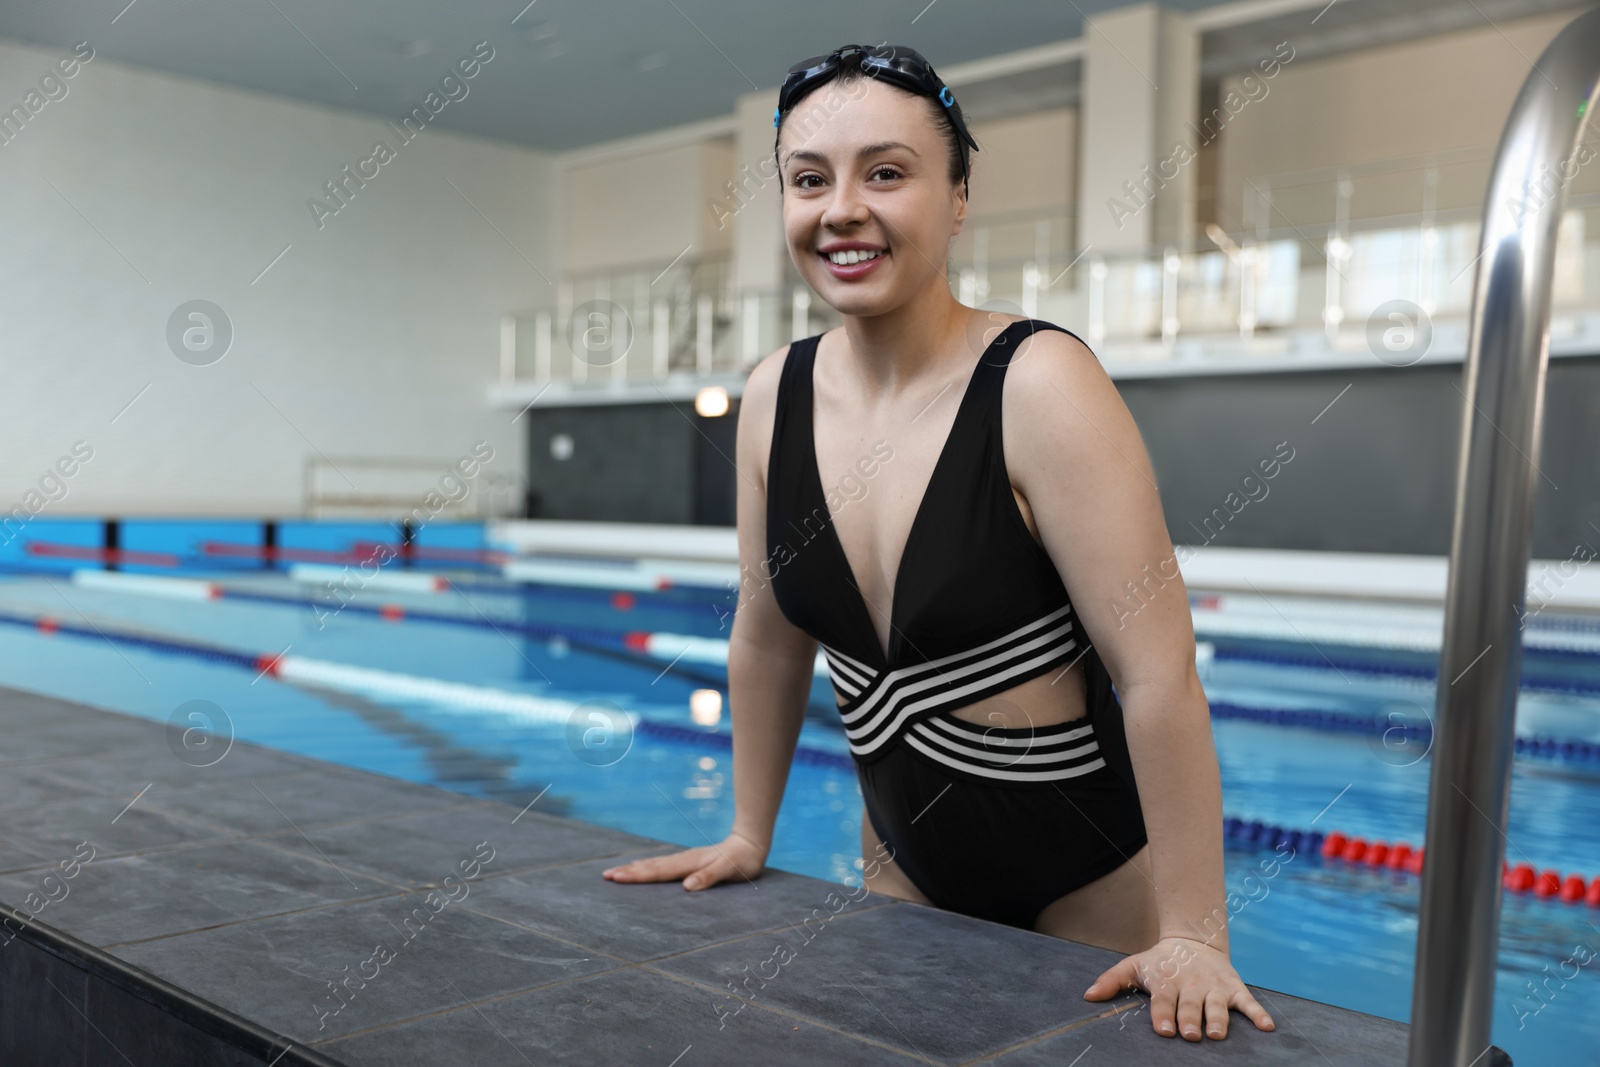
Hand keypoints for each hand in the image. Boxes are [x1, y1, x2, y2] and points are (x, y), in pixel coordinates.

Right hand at [600, 831, 767, 890]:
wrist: (751, 844)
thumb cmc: (743, 861)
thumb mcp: (730, 871)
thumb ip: (709, 877)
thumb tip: (687, 886)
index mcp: (689, 864)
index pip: (658, 871)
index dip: (636, 875)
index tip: (616, 877)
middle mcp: (684, 860)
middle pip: (651, 866)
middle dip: (628, 871)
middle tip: (605, 875)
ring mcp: (686, 859)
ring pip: (655, 864)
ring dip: (636, 868)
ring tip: (617, 870)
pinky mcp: (691, 861)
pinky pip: (663, 864)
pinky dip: (649, 866)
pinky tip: (644, 866)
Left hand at [1083, 936, 1273, 1040]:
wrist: (1194, 939)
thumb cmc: (1160, 961)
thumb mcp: (1134, 965)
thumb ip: (1111, 980)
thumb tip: (1087, 996)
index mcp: (1167, 981)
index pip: (1163, 1000)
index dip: (1163, 1014)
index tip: (1165, 1030)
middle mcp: (1191, 984)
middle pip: (1190, 1005)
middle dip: (1190, 1019)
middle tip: (1190, 1034)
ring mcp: (1215, 987)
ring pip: (1218, 1005)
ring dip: (1218, 1019)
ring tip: (1217, 1034)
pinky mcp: (1234, 987)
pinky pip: (1249, 1002)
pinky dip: (1259, 1013)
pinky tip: (1268, 1027)